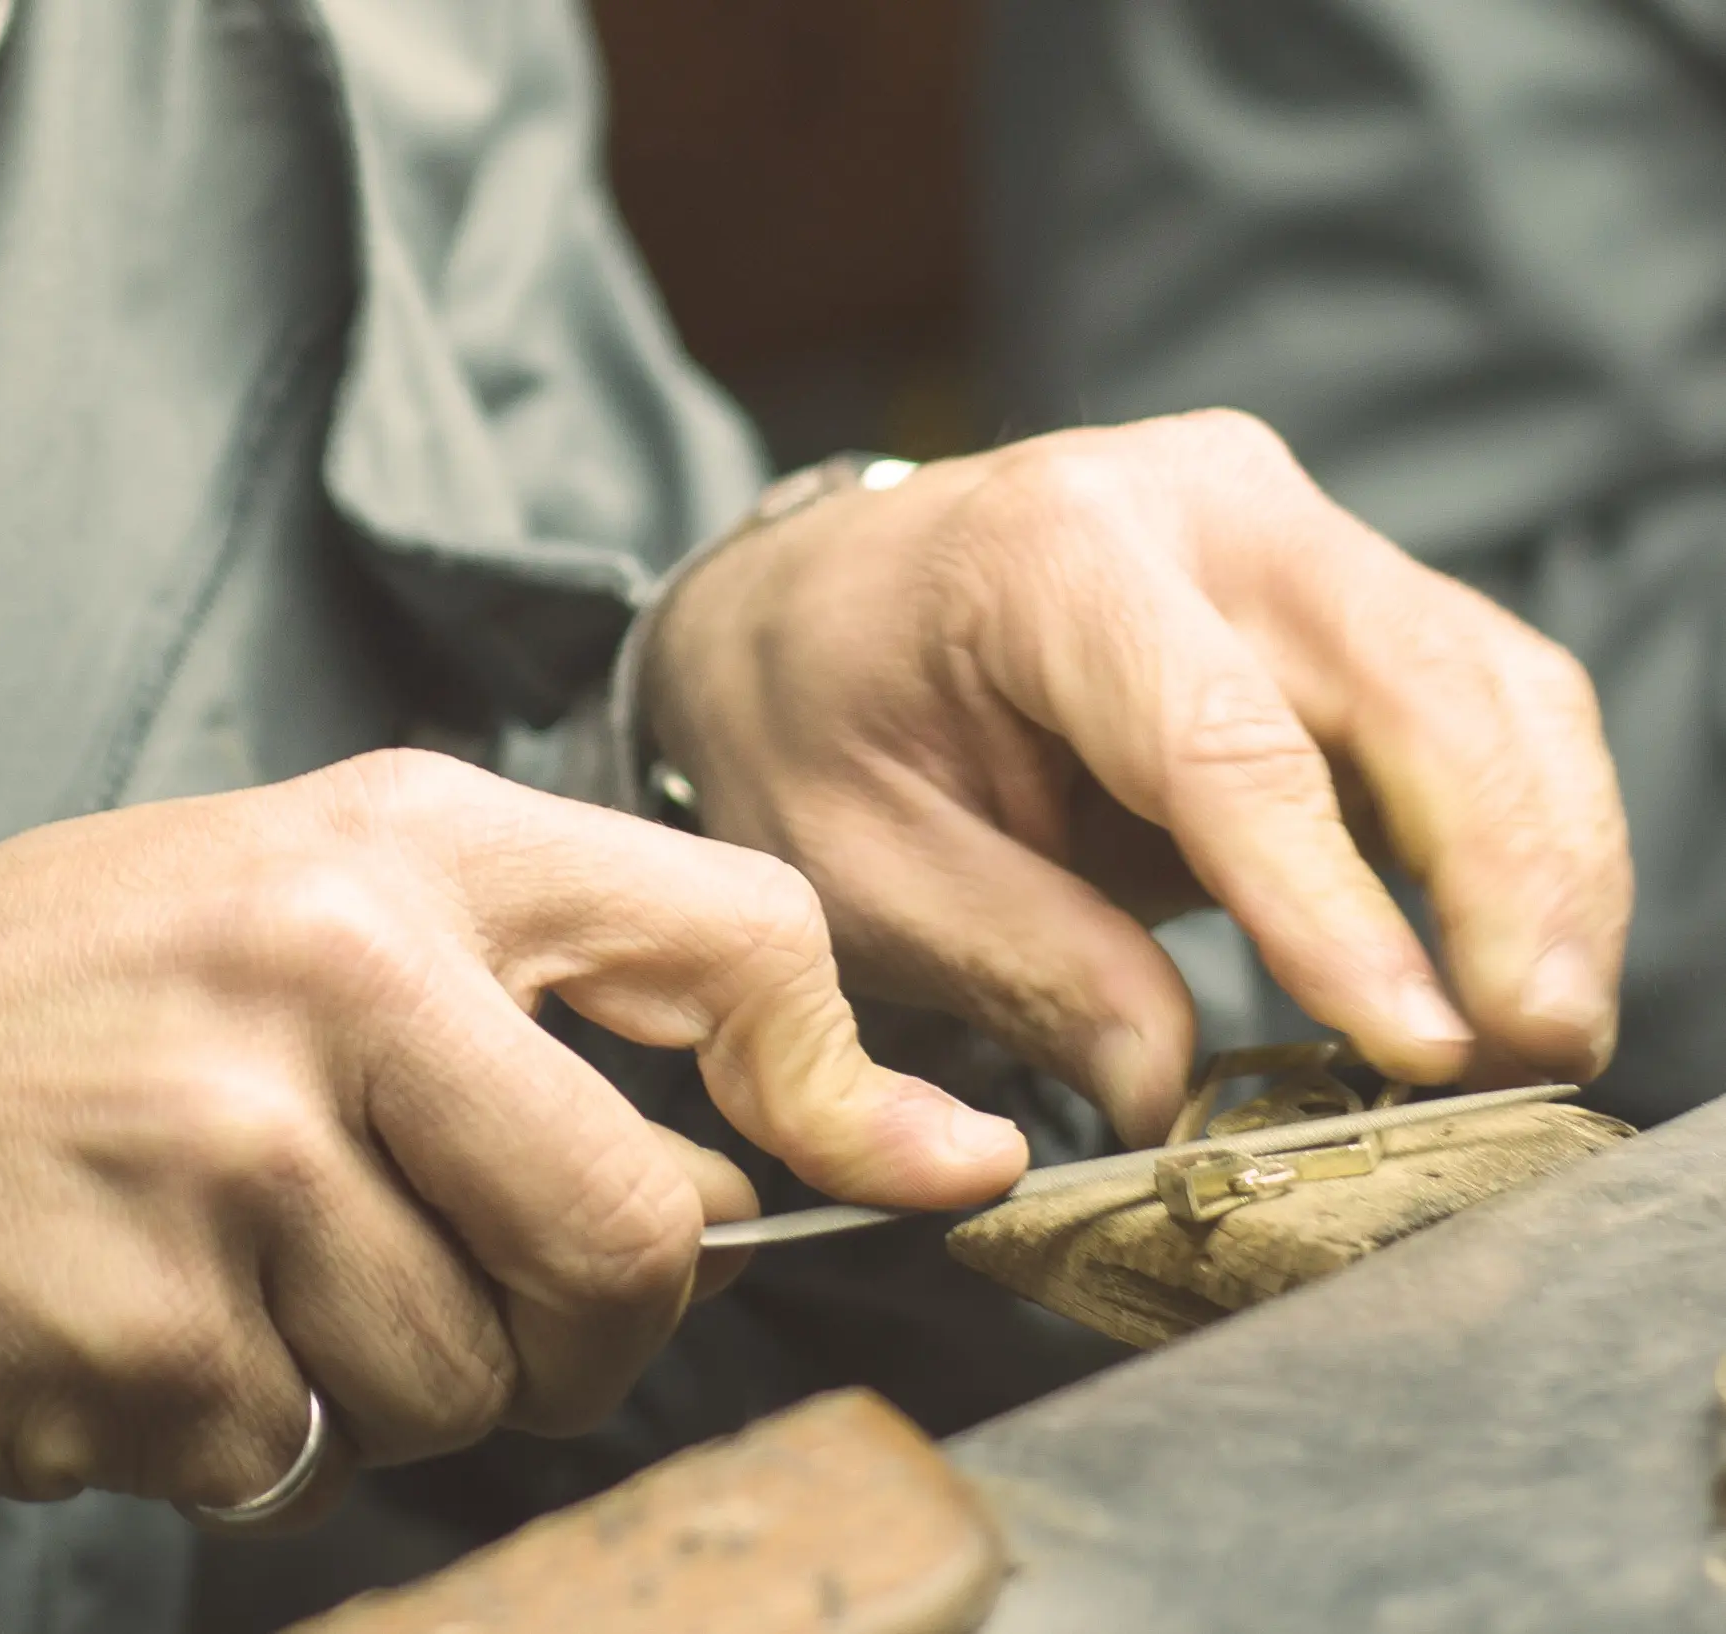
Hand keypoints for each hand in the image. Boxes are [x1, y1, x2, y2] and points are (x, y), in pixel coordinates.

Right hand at [0, 750, 1024, 1520]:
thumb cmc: (83, 1003)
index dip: (848, 1076)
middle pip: (635, 1235)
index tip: (930, 1165)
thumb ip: (556, 1014)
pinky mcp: (137, 1333)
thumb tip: (782, 1178)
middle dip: (599, 1320)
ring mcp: (232, 1152)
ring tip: (259, 1273)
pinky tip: (160, 1329)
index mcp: (406, 845)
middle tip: (502, 1301)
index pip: (740, 935)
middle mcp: (337, 969)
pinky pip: (315, 1454)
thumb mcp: (321, 917)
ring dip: (400, 1376)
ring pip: (477, 1374)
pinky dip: (265, 1435)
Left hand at [646, 415, 1631, 1143]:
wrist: (811, 603)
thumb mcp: (858, 866)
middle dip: (1509, 881)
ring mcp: (1279, 526)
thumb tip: (1173, 1087)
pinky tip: (1524, 947)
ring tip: (1550, 1030)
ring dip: (1547, 859)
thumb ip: (1022, 967)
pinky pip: (1471, 692)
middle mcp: (1197, 503)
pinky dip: (1520, 822)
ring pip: (1484, 680)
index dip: (1336, 906)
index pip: (1226, 741)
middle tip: (1540, 1056)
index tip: (1418, 1046)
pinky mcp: (1325, 582)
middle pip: (1413, 684)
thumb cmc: (808, 721)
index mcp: (1049, 554)